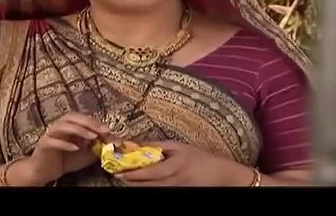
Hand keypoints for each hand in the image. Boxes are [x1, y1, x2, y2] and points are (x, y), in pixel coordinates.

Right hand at [26, 112, 111, 183]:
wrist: (45, 172)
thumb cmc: (65, 160)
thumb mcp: (86, 154)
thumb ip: (97, 148)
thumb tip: (113, 144)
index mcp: (69, 125)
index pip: (83, 119)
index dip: (96, 123)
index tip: (108, 131)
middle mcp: (59, 126)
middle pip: (72, 117)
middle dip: (89, 122)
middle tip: (102, 130)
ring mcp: (50, 135)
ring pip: (62, 126)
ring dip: (78, 130)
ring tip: (92, 137)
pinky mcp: (43, 145)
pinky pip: (52, 141)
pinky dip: (64, 144)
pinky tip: (75, 148)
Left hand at [115, 140, 249, 185]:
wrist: (219, 175)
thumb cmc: (199, 158)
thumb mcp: (180, 147)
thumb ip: (159, 146)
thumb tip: (139, 143)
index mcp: (175, 165)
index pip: (150, 171)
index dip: (133, 173)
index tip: (119, 170)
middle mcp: (174, 180)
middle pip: (147, 184)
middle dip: (130, 181)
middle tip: (116, 176)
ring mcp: (175, 188)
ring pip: (151, 190)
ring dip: (136, 186)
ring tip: (124, 181)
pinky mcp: (176, 192)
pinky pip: (159, 191)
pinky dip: (147, 187)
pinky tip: (139, 184)